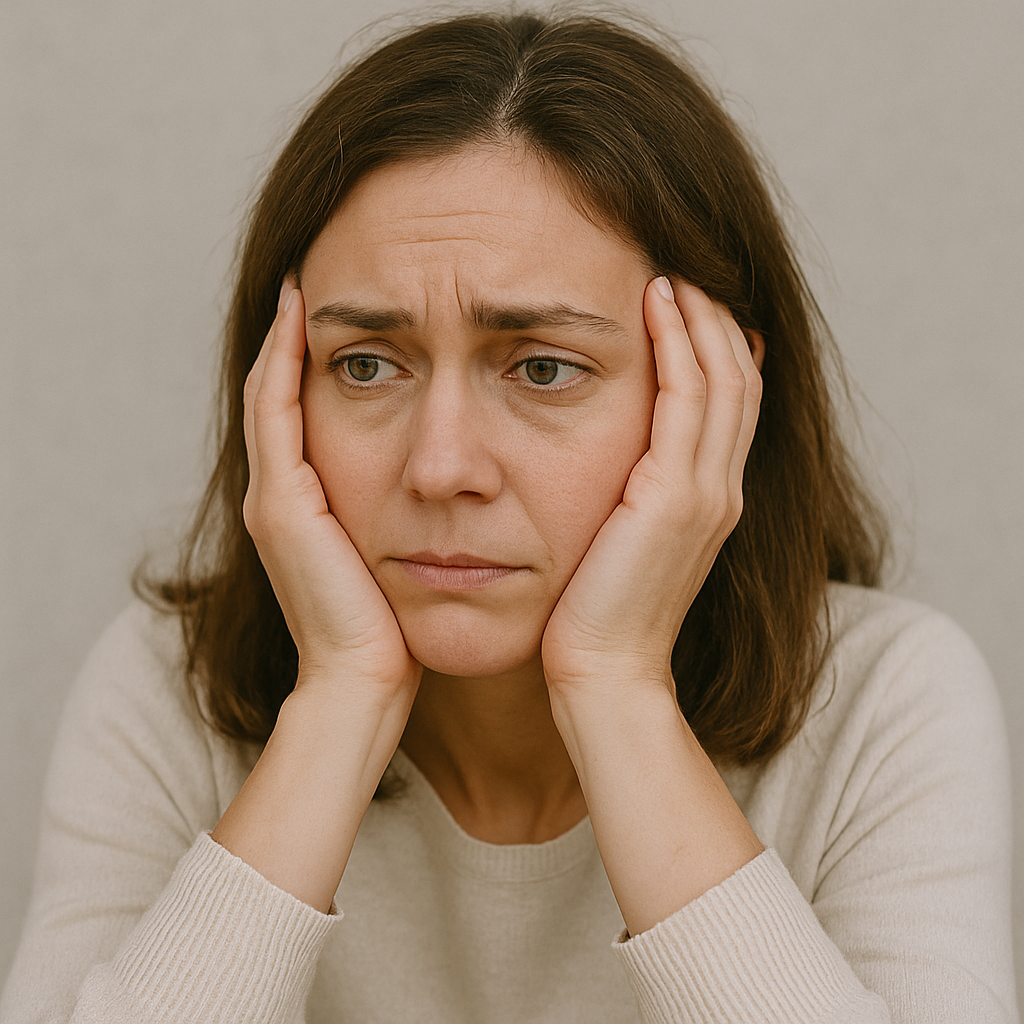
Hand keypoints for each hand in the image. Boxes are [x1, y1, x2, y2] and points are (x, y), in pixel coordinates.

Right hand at [243, 280, 422, 697]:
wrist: (368, 682)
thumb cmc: (402, 628)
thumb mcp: (411, 556)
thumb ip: (420, 516)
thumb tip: (471, 485)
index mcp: (314, 505)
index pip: (311, 412)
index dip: (325, 358)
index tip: (349, 311)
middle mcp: (283, 493)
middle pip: (283, 392)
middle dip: (298, 334)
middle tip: (320, 273)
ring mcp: (274, 496)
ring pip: (271, 392)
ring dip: (287, 335)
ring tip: (306, 281)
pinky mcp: (280, 503)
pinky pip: (275, 411)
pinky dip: (283, 360)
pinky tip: (304, 313)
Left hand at [541, 277, 761, 694]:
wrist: (603, 672)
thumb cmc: (595, 614)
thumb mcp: (621, 543)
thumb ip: (631, 496)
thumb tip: (611, 464)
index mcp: (711, 500)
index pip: (730, 403)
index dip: (717, 347)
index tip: (687, 303)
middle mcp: (721, 490)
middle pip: (737, 379)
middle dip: (714, 320)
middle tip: (684, 270)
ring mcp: (707, 492)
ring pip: (722, 378)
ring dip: (699, 318)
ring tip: (670, 272)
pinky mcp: (675, 496)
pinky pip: (686, 398)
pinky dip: (678, 345)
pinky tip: (655, 304)